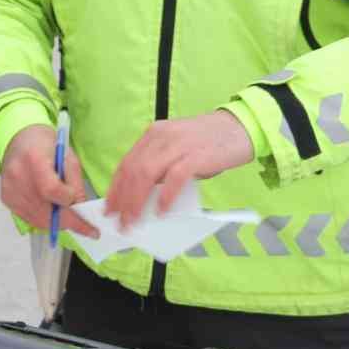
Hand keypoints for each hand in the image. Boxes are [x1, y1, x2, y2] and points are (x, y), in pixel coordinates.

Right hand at [0, 124, 98, 238]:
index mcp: (34, 157)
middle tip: (84, 225)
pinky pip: (29, 219)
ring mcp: (9, 188)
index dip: (68, 202)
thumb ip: (76, 185)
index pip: (51, 190)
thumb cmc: (46, 146)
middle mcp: (17, 174)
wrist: (21, 139)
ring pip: (38, 220)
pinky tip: (51, 209)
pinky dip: (44, 220)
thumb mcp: (69, 158)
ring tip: (67, 213)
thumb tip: (81, 212)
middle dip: (68, 220)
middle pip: (45, 210)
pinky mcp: (6, 198)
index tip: (82, 209)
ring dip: (57, 222)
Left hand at [103, 112, 254, 229]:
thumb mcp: (178, 148)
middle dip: (122, 198)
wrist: (239, 128)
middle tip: (120, 220)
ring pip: (146, 173)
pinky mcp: (196, 155)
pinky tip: (162, 211)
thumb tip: (146, 196)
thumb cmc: (209, 143)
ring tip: (134, 220)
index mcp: (154, 134)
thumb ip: (162, 166)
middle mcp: (161, 136)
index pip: (126, 162)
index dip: (115, 186)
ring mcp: (178, 144)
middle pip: (133, 169)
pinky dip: (165, 196)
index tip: (109, 207)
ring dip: (137, 200)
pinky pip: (174, 177)